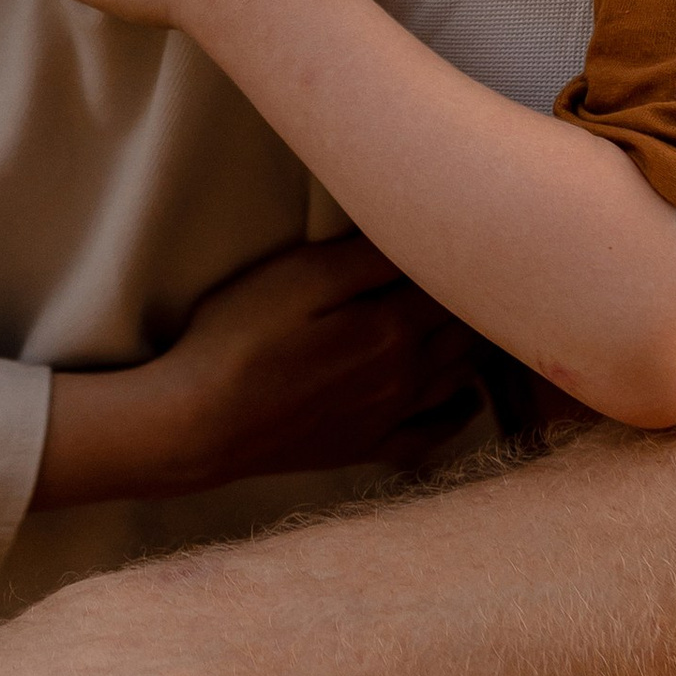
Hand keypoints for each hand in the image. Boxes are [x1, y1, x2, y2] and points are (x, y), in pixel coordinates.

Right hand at [35, 235, 489, 505]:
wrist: (197, 425)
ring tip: (476, 312)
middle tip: (478, 264)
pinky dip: (460, 411)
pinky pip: (435, 433)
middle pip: (467, 330)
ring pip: (460, 375)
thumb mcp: (296, 278)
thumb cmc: (237, 340)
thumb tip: (422, 236)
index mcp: (392, 330)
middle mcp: (405, 376)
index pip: (455, 285)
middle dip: (477, 296)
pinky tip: (464, 396)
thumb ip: (365, 260)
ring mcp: (388, 416)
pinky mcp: (365, 446)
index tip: (470, 229)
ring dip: (474, 344)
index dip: (465, 255)